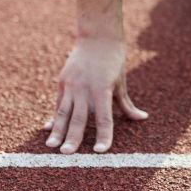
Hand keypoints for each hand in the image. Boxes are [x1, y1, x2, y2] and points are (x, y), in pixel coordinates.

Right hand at [43, 38, 147, 153]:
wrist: (97, 35)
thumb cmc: (114, 60)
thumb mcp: (121, 81)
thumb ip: (127, 104)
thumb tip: (142, 118)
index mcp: (103, 89)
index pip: (104, 118)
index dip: (104, 135)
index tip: (100, 151)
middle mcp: (85, 88)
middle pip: (79, 117)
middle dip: (73, 137)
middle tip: (67, 155)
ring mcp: (72, 84)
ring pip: (63, 112)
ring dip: (58, 131)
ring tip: (51, 147)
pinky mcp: (63, 81)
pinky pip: (59, 103)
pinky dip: (54, 117)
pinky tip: (49, 130)